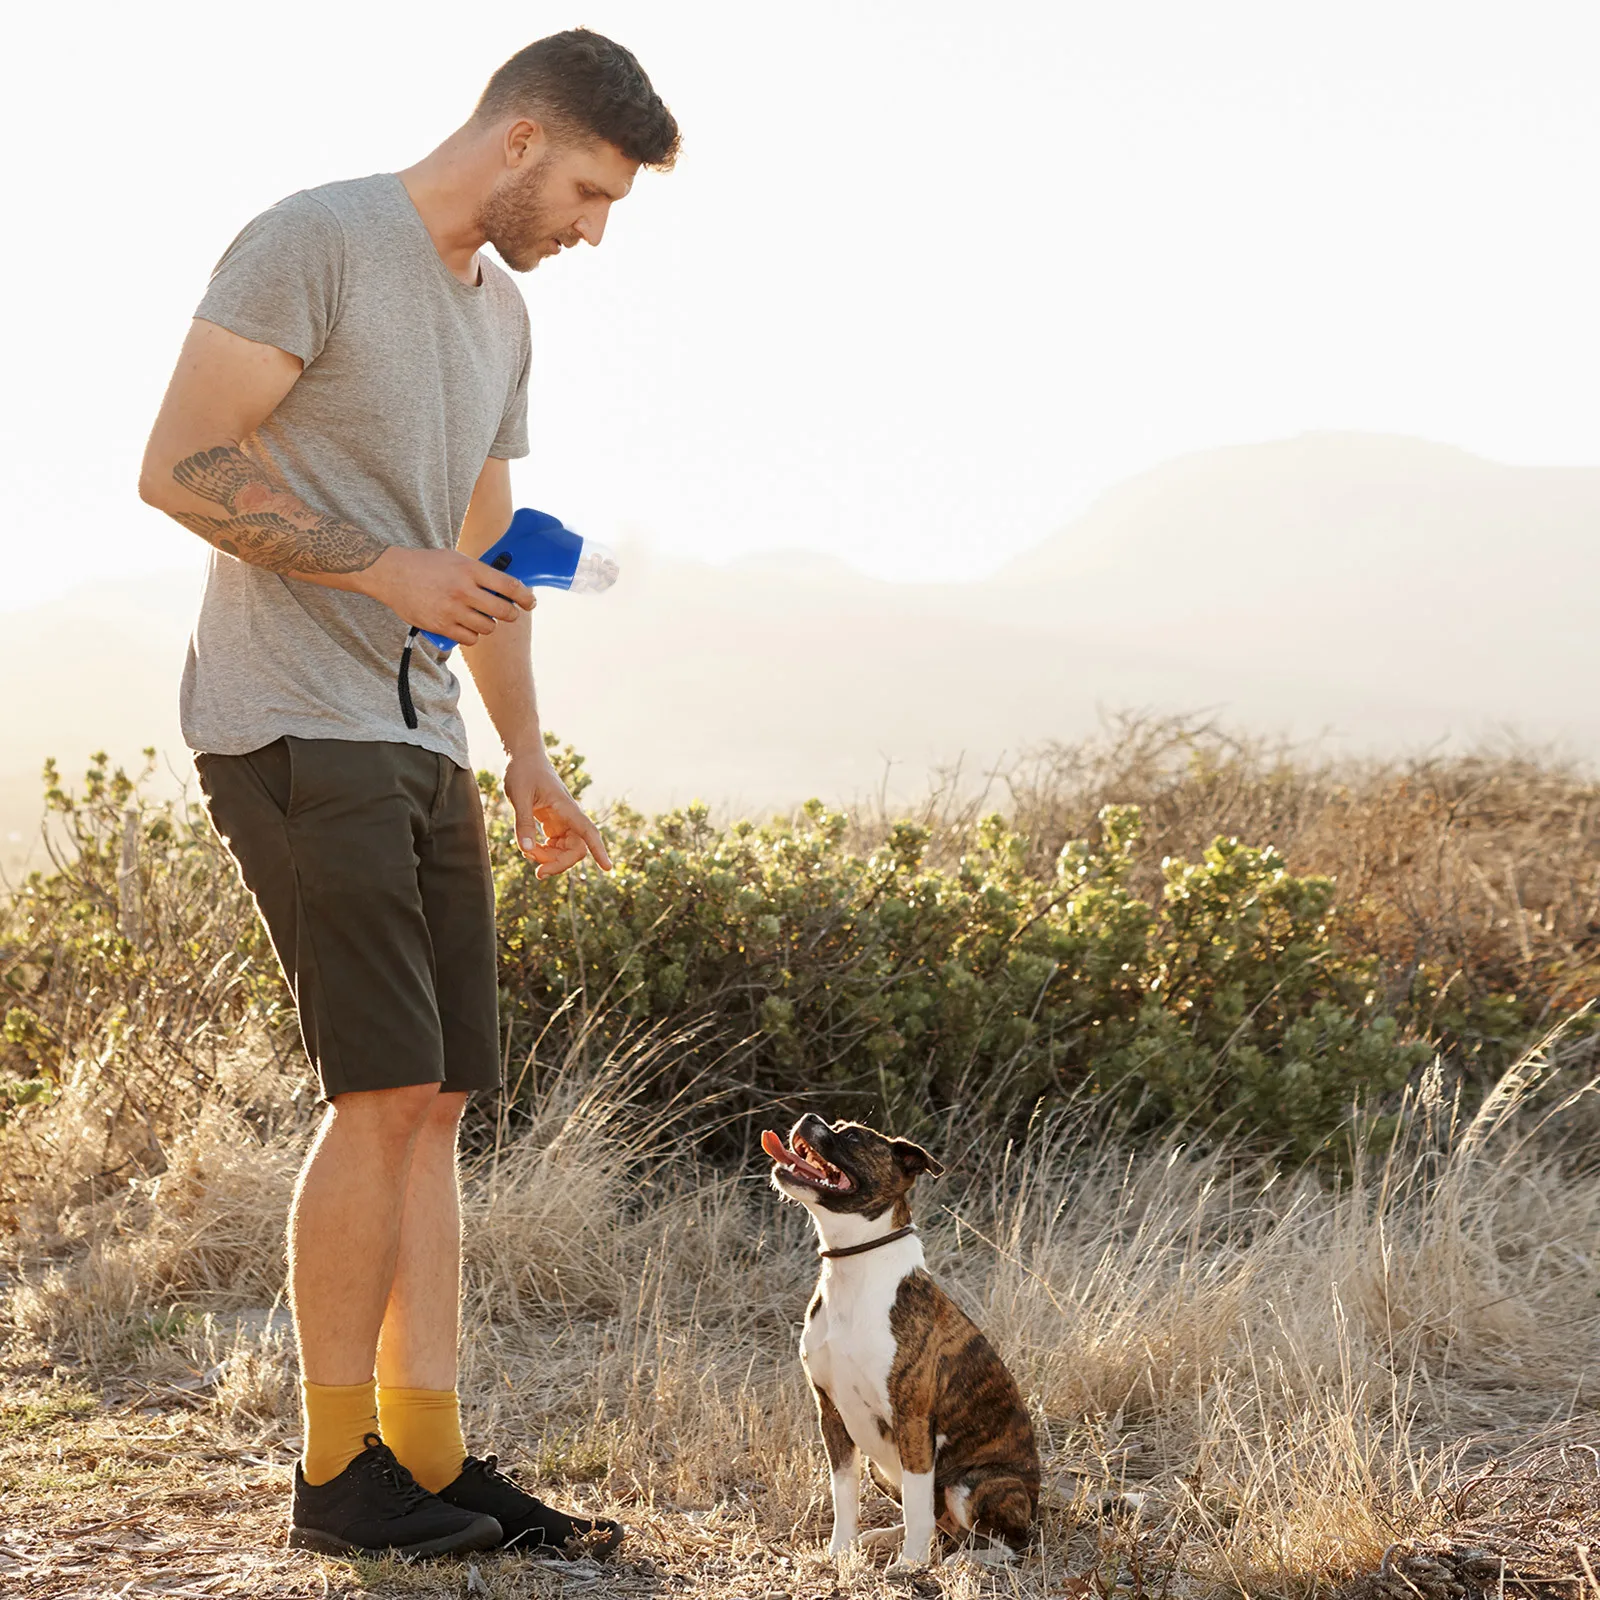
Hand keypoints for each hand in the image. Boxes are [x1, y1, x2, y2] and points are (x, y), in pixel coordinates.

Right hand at [360, 547, 533, 642]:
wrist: (392, 573)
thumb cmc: (427, 565)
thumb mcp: (456, 559)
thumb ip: (480, 573)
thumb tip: (506, 587)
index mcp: (470, 569)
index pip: (509, 586)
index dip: (525, 597)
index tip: (529, 602)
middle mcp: (463, 590)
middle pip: (503, 612)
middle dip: (509, 614)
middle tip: (505, 612)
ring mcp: (452, 610)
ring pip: (487, 628)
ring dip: (487, 624)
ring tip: (478, 616)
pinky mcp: (440, 626)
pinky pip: (470, 639)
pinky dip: (471, 635)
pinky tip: (466, 626)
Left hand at [505, 750, 613, 878]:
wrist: (524, 757)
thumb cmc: (523, 772)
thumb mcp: (519, 796)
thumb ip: (523, 823)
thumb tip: (526, 850)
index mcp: (566, 807)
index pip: (588, 831)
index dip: (598, 850)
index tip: (607, 868)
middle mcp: (569, 817)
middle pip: (576, 849)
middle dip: (560, 864)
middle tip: (538, 873)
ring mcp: (562, 822)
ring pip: (565, 851)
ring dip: (549, 859)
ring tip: (527, 852)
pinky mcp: (553, 824)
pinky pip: (555, 846)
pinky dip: (543, 852)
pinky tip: (529, 849)